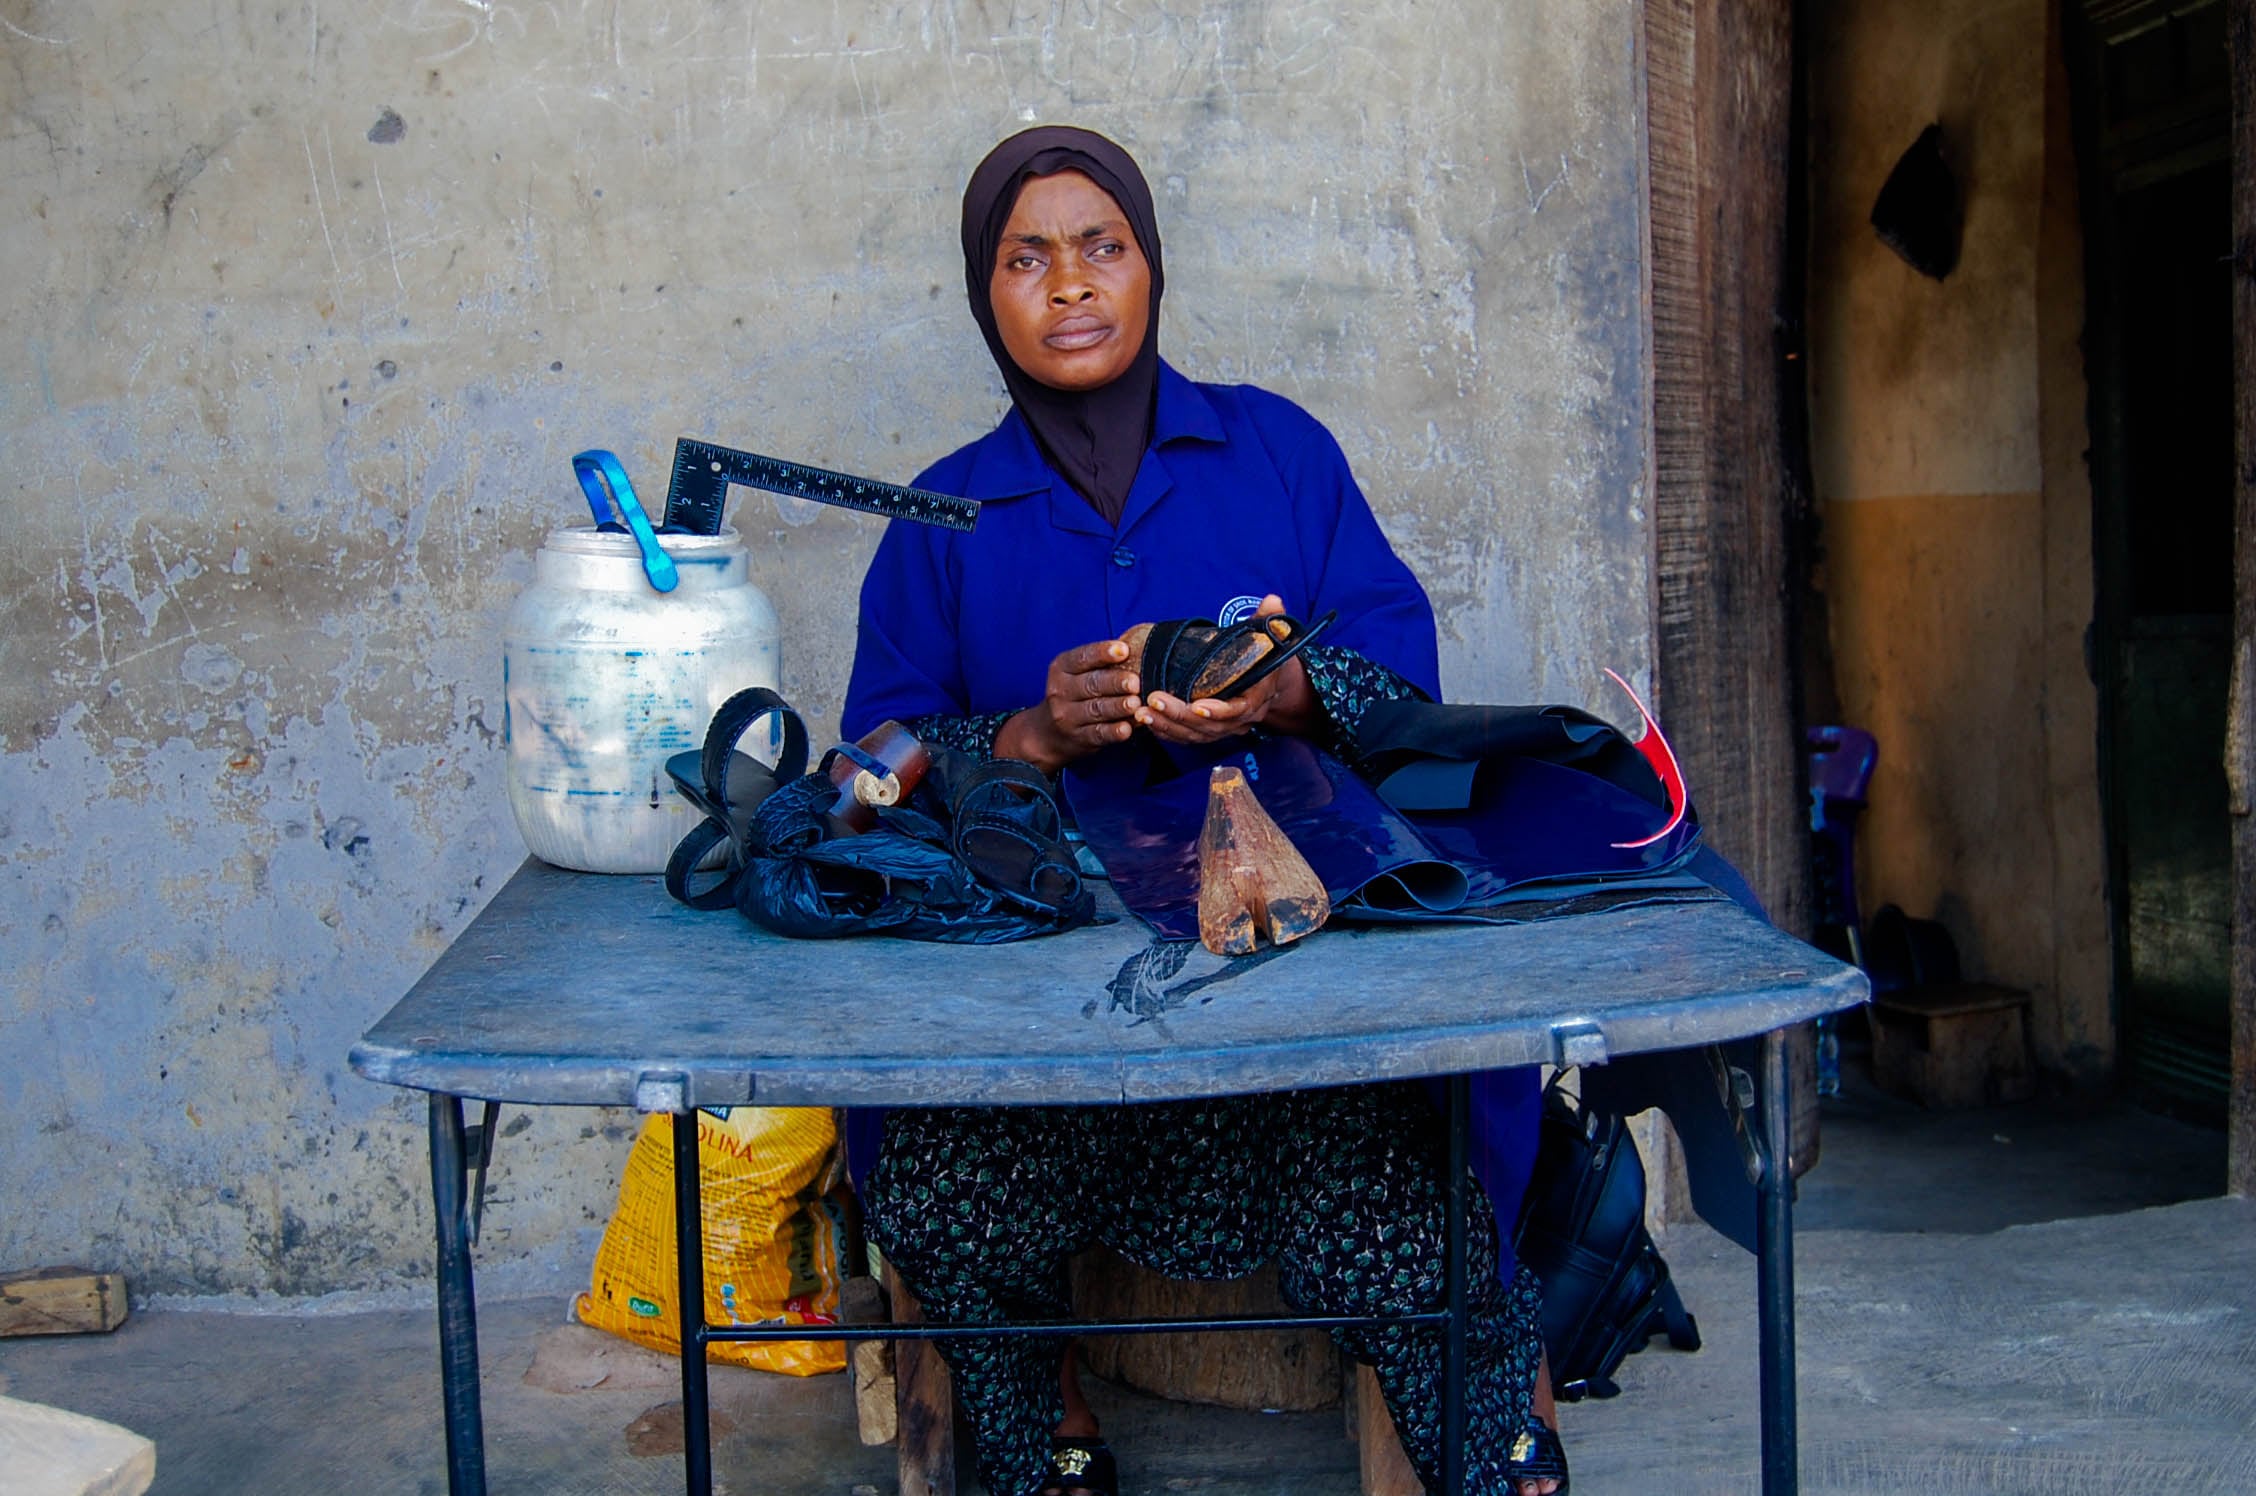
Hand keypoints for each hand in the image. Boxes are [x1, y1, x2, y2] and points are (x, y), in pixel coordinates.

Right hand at [993, 638, 1143, 773]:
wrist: (1048, 733)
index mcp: (1062, 668)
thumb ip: (1101, 663)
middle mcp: (1060, 691)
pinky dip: (1113, 732)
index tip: (1124, 650)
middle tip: (1135, 681)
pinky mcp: (1078, 738)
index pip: (1082, 658)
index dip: (1103, 653)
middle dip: (1115, 682)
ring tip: (1135, 703)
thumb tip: (1139, 647)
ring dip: (1117, 706)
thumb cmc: (1074, 694)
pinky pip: (1098, 734)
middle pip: (1091, 684)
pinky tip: (1127, 729)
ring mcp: (1067, 717)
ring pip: (1096, 709)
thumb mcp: (1077, 674)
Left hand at [1138, 595, 1320, 745]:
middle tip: (1153, 700)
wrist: (1268, 682)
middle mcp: (1240, 720)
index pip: (1238, 710)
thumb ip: (1270, 620)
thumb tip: (1273, 599)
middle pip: (1209, 726)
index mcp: (1256, 698)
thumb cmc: (1265, 657)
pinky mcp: (1208, 731)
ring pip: (1194, 735)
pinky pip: (1186, 738)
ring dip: (1167, 725)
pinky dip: (1165, 731)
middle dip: (1179, 715)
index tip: (1198, 706)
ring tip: (1141, 712)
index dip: (1219, 711)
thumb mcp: (1271, 638)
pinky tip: (1145, 720)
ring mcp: (1223, 728)